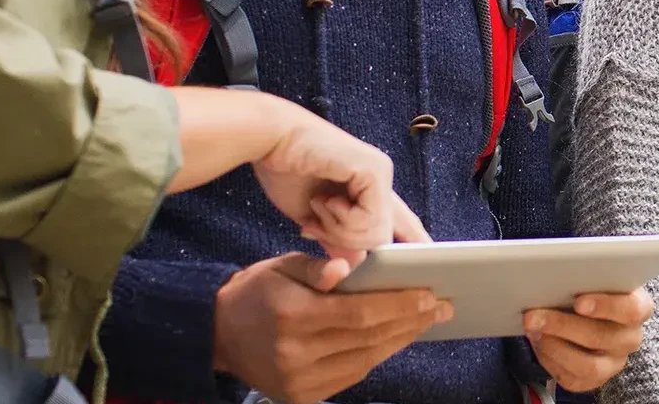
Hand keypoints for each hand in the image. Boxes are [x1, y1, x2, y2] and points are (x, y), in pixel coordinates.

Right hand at [214, 253, 452, 403]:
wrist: (217, 334)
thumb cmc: (257, 292)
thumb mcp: (281, 267)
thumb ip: (316, 267)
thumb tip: (347, 268)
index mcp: (294, 315)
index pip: (360, 313)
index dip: (400, 305)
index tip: (430, 294)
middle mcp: (297, 352)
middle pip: (368, 338)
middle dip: (410, 321)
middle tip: (441, 307)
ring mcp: (299, 380)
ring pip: (364, 360)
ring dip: (399, 340)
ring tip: (425, 321)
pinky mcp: (301, 396)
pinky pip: (351, 375)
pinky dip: (376, 356)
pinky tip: (395, 339)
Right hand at [252, 103, 430, 261]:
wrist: (270, 139)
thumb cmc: (286, 172)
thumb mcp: (314, 217)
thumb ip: (337, 238)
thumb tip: (356, 266)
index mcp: (369, 188)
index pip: (402, 221)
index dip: (413, 240)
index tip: (425, 255)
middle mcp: (381, 178)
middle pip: (382, 239)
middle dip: (344, 240)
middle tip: (317, 221)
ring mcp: (381, 172)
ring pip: (376, 235)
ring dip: (338, 228)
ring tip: (319, 203)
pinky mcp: (374, 170)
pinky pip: (369, 221)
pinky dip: (341, 218)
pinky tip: (324, 198)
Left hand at [523, 288, 653, 391]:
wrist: (593, 315)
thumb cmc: (593, 290)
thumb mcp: (596, 278)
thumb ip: (585, 277)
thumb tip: (556, 276)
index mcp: (639, 307)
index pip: (631, 310)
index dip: (605, 306)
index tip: (578, 301)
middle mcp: (630, 338)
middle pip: (601, 337)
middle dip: (562, 325)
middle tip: (533, 315)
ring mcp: (614, 363)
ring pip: (587, 365)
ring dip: (553, 346)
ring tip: (533, 330)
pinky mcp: (595, 380)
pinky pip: (572, 378)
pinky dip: (550, 360)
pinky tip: (538, 343)